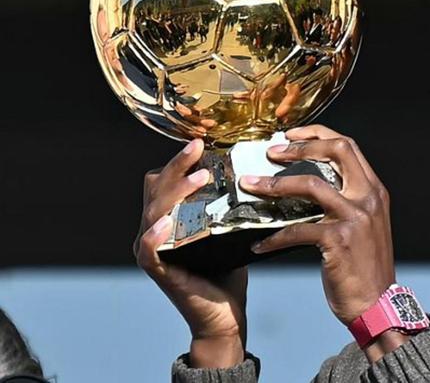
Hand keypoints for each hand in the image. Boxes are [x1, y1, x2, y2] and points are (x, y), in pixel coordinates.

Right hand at [134, 139, 247, 368]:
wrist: (225, 315)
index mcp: (169, 216)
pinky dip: (154, 233)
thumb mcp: (229, 229)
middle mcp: (154, 229)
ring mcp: (153, 249)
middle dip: (177, 165)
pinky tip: (167, 221)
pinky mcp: (158, 270)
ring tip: (200, 177)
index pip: (165, 178)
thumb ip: (229, 204)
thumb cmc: (227, 270)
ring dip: (176, 191)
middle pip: (156, 187)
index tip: (204, 141)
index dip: (181, 160)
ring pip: (153, 211)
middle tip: (198, 147)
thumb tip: (253, 171)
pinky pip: (148, 248)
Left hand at [240, 125, 402, 358]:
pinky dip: (274, 237)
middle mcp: (368, 198)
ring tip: (251, 184)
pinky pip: (297, 230)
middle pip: (336, 151)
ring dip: (275, 183)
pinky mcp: (338, 240)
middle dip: (300, 146)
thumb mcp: (365, 226)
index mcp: (374, 191)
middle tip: (271, 152)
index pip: (348, 146)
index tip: (292, 135)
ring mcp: (355, 217)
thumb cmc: (366, 268)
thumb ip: (346, 202)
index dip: (318, 134)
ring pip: (310, 184)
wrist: (378, 305)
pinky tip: (259, 245)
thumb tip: (309, 186)